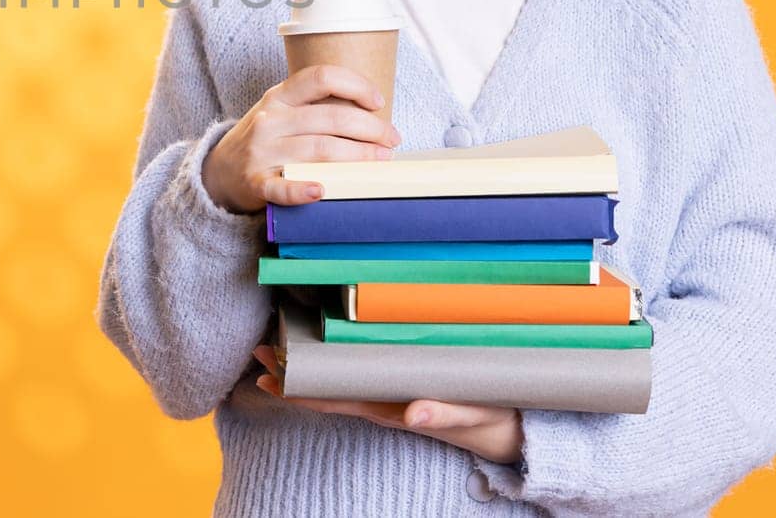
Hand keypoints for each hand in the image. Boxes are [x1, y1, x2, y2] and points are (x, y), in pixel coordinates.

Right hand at [202, 64, 400, 213]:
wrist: (218, 171)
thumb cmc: (264, 140)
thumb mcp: (281, 112)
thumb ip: (316, 108)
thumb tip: (372, 115)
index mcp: (279, 96)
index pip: (321, 77)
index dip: (355, 85)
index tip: (378, 102)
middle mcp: (270, 120)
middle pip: (329, 118)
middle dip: (370, 129)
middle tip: (392, 140)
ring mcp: (261, 151)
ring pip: (318, 150)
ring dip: (356, 157)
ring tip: (381, 161)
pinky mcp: (255, 182)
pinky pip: (281, 187)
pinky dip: (302, 190)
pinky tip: (323, 191)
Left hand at [250, 344, 523, 464]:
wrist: (519, 432)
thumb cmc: (494, 419)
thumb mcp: (473, 416)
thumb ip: (445, 412)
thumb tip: (412, 413)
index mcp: (394, 406)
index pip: (337, 398)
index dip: (300, 390)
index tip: (268, 377)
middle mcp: (386, 400)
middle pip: (329, 387)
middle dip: (292, 372)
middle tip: (256, 350)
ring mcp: (394, 392)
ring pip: (342, 378)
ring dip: (309, 364)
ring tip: (275, 344)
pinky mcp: (407, 382)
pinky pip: (364, 371)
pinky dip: (337, 359)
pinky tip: (323, 346)